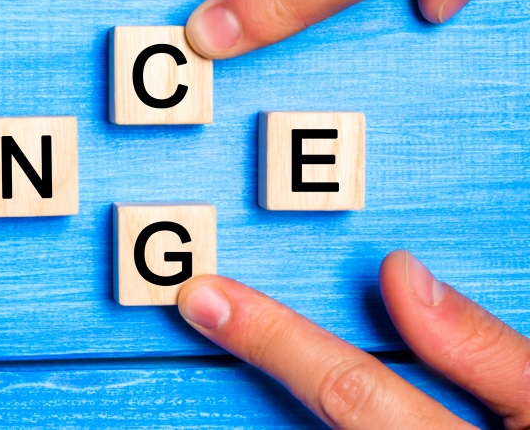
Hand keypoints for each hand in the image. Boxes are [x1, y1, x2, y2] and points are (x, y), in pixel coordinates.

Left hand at [177, 251, 529, 427]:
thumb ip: (484, 348)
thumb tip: (401, 279)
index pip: (353, 392)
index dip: (273, 339)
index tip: (209, 299)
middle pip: (326, 429)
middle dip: (269, 370)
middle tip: (214, 317)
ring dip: (289, 411)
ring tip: (271, 345)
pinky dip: (336, 423)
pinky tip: (328, 401)